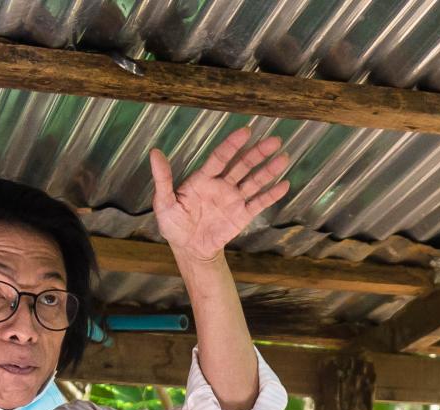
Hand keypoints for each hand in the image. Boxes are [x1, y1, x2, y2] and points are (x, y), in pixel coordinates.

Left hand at [149, 127, 292, 265]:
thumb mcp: (164, 202)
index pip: (220, 158)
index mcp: (203, 179)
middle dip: (258, 153)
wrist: (188, 249)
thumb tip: (155, 152)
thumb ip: (163, 179)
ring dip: (268, 170)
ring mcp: (233, 199)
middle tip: (274, 140)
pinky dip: (271, 195)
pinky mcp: (242, 215)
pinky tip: (284, 184)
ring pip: (253, 182)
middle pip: (242, 166)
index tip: (246, 131)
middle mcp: (221, 185)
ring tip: (283, 158)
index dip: (232, 145)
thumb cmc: (174, 224)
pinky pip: (258, 203)